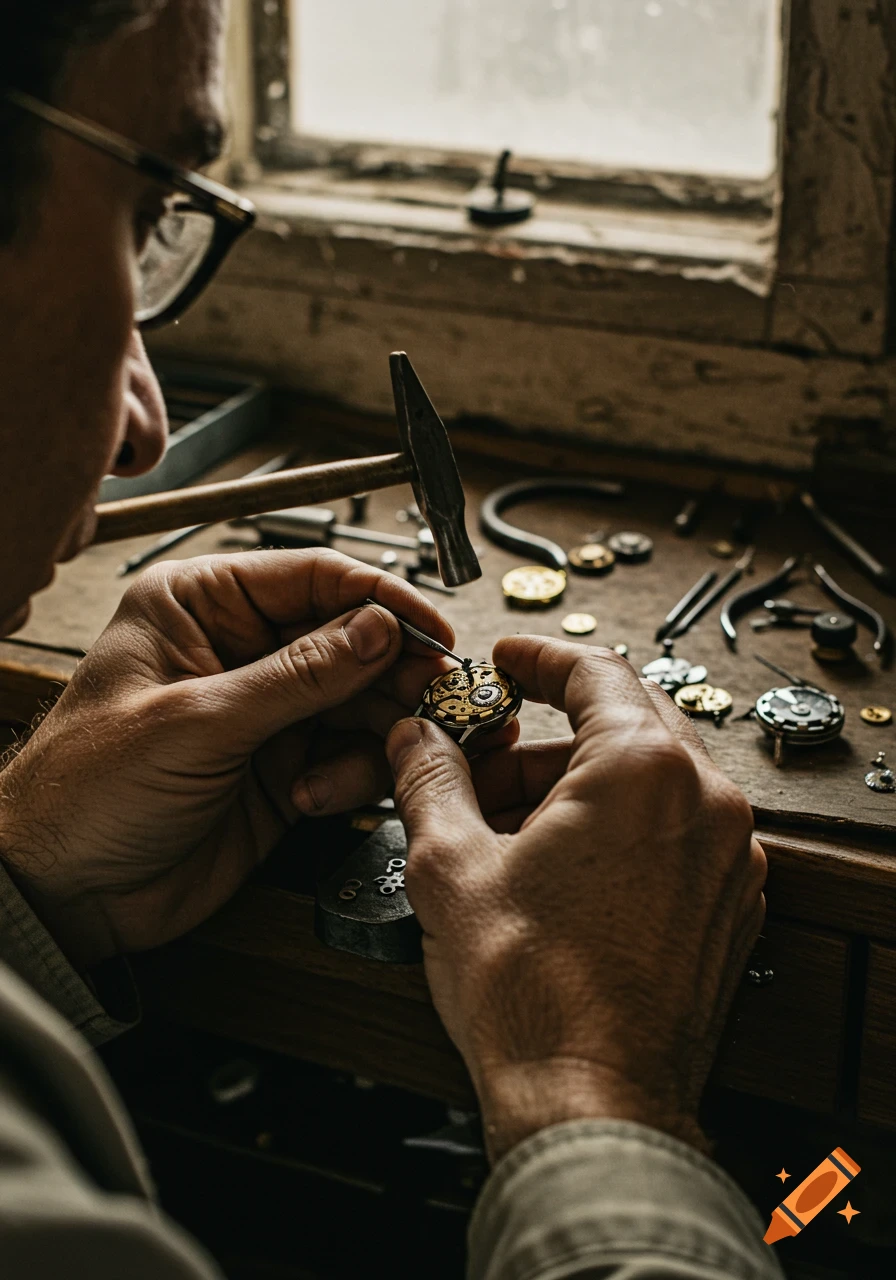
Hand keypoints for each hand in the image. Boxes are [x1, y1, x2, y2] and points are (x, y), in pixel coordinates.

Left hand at [0, 550, 453, 969]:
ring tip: (387, 754)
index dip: (381, 600)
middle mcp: (240, 650)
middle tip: (436, 698)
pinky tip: (313, 797)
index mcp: (201, 607)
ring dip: (378, 730)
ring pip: (361, 700)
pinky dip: (350, 776)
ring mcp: (266, 712)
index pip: (313, 578)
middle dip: (395, 670)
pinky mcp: (284, 768)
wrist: (63, 894)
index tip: (433, 629)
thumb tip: (377, 628)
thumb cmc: (86, 791)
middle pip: (351, 639)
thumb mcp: (196, 722)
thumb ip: (296, 676)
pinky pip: (349, 756)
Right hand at [386, 637, 765, 1162]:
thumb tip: (415, 738)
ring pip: (646, 780)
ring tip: (504, 830)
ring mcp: (726, 857)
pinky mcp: (726, 905)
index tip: (507, 660)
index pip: (595, 670)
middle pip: (623, 723)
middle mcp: (706, 803)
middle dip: (544, 735)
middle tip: (483, 761)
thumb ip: (428, 778)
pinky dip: (616, 827)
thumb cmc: (533, 996)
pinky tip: (554, 866)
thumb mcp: (449, 866)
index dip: (537, 657)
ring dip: (575, 786)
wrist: (591, 1104)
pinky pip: (671, 831)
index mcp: (644, 771)